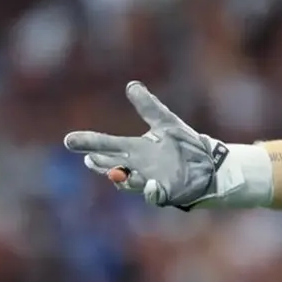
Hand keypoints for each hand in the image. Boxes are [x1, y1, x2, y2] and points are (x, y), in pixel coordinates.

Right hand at [63, 81, 230, 209]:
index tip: (70, 140)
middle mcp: (138, 167)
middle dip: (101, 164)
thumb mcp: (167, 123)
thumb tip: (132, 85)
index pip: (106, 146)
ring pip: (129, 184)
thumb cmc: (185, 145)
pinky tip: (153, 186)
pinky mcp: (167, 192)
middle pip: (111, 167)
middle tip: (91, 159)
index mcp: (135, 150)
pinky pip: (156, 196)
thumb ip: (149, 107)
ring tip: (118, 173)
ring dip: (124, 179)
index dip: (89, 143)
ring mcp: (150, 181)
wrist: (211, 163)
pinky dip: (152, 192)